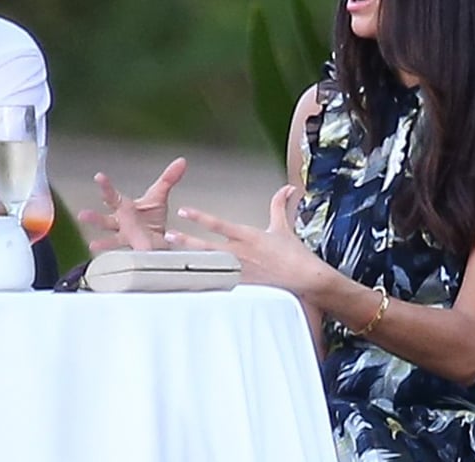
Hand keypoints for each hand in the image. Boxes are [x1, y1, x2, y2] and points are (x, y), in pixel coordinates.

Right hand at [77, 157, 186, 250]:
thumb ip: (169, 178)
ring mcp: (125, 236)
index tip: (98, 177)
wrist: (158, 239)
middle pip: (105, 219)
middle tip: (83, 215)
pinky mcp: (133, 247)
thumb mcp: (159, 196)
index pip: (112, 195)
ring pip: (111, 239)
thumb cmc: (152, 218)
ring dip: (101, 242)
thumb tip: (181, 161)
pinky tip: (107, 258)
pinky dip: (118, 256)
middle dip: (94, 218)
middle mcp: (121, 222)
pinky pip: (125, 252)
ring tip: (91, 244)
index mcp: (124, 207)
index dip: (105, 186)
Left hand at [165, 184, 320, 291]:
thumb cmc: (294, 255)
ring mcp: (240, 271)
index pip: (218, 224)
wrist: (305, 279)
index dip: (200, 217)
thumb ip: (279, 206)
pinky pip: (221, 283)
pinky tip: (192, 283)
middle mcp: (240, 253)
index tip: (184, 211)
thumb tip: (286, 189)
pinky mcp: (243, 286)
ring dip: (191, 262)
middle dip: (186, 241)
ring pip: (210, 265)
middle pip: (207, 246)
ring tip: (173, 260)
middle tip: (168, 235)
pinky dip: (206, 283)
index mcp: (247, 236)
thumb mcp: (283, 227)